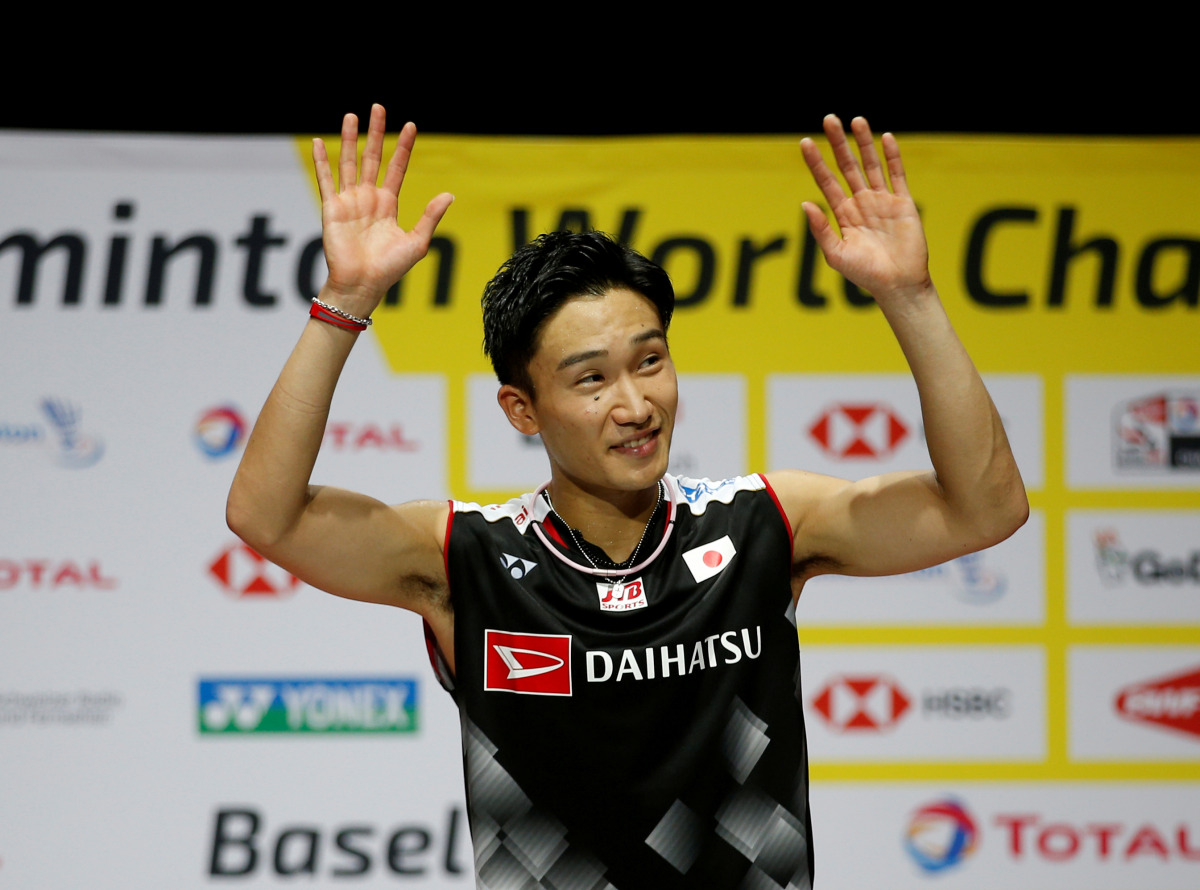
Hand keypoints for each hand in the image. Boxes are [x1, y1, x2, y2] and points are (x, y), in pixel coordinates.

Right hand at [312, 104, 452, 312]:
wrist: (362, 285)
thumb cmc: (389, 269)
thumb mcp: (417, 242)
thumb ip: (430, 217)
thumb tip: (449, 194)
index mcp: (388, 204)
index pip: (397, 168)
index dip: (404, 147)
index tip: (410, 126)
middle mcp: (368, 198)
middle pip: (373, 157)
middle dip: (376, 133)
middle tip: (379, 107)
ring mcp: (349, 201)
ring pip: (349, 162)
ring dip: (348, 139)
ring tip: (351, 115)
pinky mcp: (332, 208)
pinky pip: (325, 180)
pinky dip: (321, 161)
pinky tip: (318, 142)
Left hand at [801, 115, 930, 304]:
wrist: (897, 284)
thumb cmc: (864, 274)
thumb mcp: (836, 254)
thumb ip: (820, 229)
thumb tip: (805, 203)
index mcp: (843, 214)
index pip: (826, 181)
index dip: (816, 162)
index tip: (805, 142)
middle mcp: (861, 203)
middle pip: (847, 166)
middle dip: (838, 143)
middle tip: (828, 118)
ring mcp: (882, 201)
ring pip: (871, 165)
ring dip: (863, 143)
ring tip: (856, 120)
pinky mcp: (903, 203)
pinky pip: (897, 174)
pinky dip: (892, 156)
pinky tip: (885, 138)